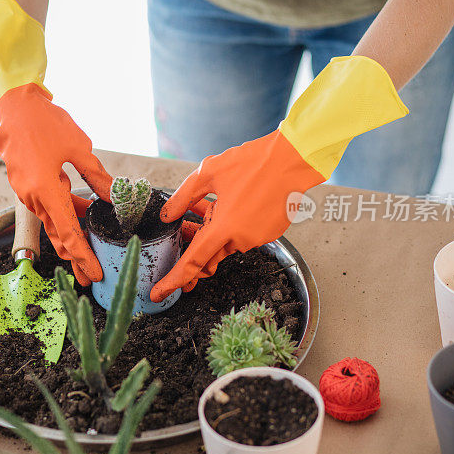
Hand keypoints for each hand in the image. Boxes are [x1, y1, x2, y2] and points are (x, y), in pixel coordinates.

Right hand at [0, 83, 111, 284]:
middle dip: (76, 257)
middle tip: (91, 279)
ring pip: (54, 221)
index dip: (83, 256)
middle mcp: (34, 197)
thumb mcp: (79, 148)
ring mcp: (28, 192)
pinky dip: (65, 214)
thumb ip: (97, 175)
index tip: (95, 273)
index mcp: (46, 191)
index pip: (69, 233)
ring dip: (71, 236)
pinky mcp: (28, 184)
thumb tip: (114, 197)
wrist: (15, 106)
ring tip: (89, 253)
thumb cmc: (46, 123)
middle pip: (59, 234)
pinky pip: (49, 206)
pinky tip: (85, 216)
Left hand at [149, 131, 324, 301]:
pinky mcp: (268, 232)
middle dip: (193, 247)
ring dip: (211, 229)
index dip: (174, 280)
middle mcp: (241, 239)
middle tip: (181, 232)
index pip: (193, 262)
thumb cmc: (252, 162)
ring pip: (225, 242)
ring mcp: (257, 238)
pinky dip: (229, 225)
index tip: (160, 294)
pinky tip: (225, 203)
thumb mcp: (208, 173)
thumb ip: (183, 197)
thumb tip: (167, 216)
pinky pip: (241, 235)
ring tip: (204, 204)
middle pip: (208, 254)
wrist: (293, 160)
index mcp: (224, 228)